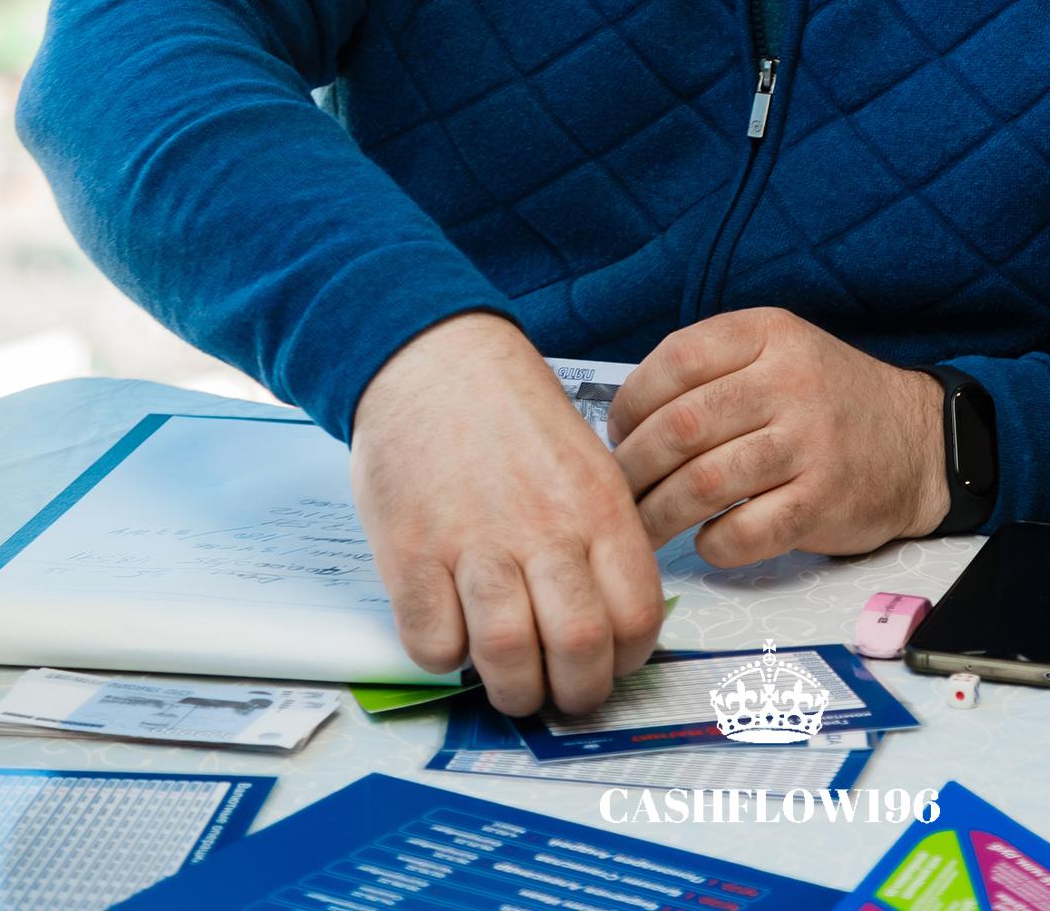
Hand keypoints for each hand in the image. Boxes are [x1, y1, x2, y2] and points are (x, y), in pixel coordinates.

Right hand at [350, 313, 664, 715]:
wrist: (433, 356)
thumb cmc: (512, 414)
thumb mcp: (585, 460)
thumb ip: (601, 535)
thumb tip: (613, 619)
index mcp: (598, 504)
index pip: (637, 617)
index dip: (626, 661)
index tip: (607, 664)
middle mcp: (543, 527)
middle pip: (578, 650)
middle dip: (573, 694)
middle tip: (558, 692)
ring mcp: (474, 541)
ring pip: (508, 657)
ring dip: (511, 690)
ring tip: (508, 680)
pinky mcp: (412, 552)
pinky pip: (433, 644)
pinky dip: (444, 659)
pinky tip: (451, 634)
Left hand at [610, 307, 948, 564]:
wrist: (918, 441)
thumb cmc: (827, 400)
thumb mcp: (779, 352)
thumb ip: (713, 371)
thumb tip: (626, 421)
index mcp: (770, 334)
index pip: (677, 359)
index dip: (632, 401)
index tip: (619, 432)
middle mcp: (790, 381)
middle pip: (680, 427)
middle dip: (633, 467)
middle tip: (618, 490)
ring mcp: (809, 443)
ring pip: (703, 484)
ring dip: (658, 514)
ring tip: (642, 526)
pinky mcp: (823, 502)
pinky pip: (744, 533)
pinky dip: (712, 545)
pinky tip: (706, 541)